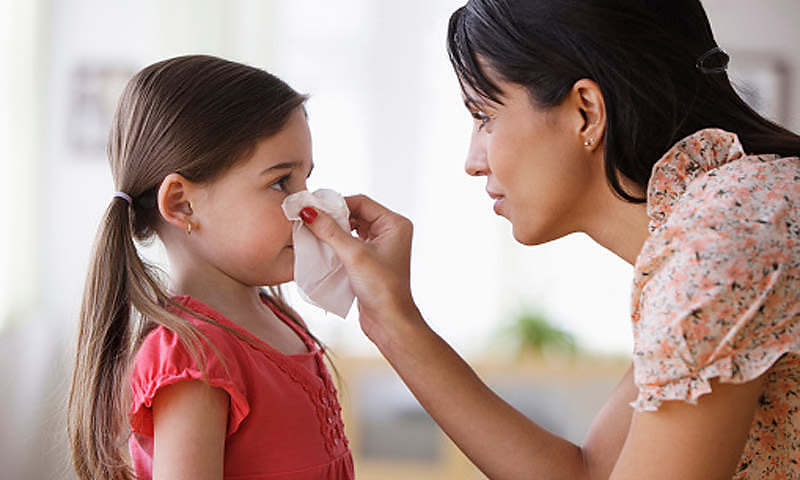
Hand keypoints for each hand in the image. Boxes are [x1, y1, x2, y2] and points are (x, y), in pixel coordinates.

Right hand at [300, 194, 419, 341]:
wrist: (389, 321)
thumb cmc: (382, 289)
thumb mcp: (353, 254)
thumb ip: (330, 231)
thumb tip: (309, 211)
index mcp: (395, 224)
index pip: (361, 202)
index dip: (337, 203)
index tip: (313, 207)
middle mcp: (390, 232)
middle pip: (355, 213)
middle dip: (333, 217)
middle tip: (310, 218)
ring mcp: (380, 246)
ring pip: (351, 229)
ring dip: (333, 231)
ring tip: (313, 231)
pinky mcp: (370, 260)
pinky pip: (350, 243)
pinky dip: (336, 243)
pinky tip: (322, 246)